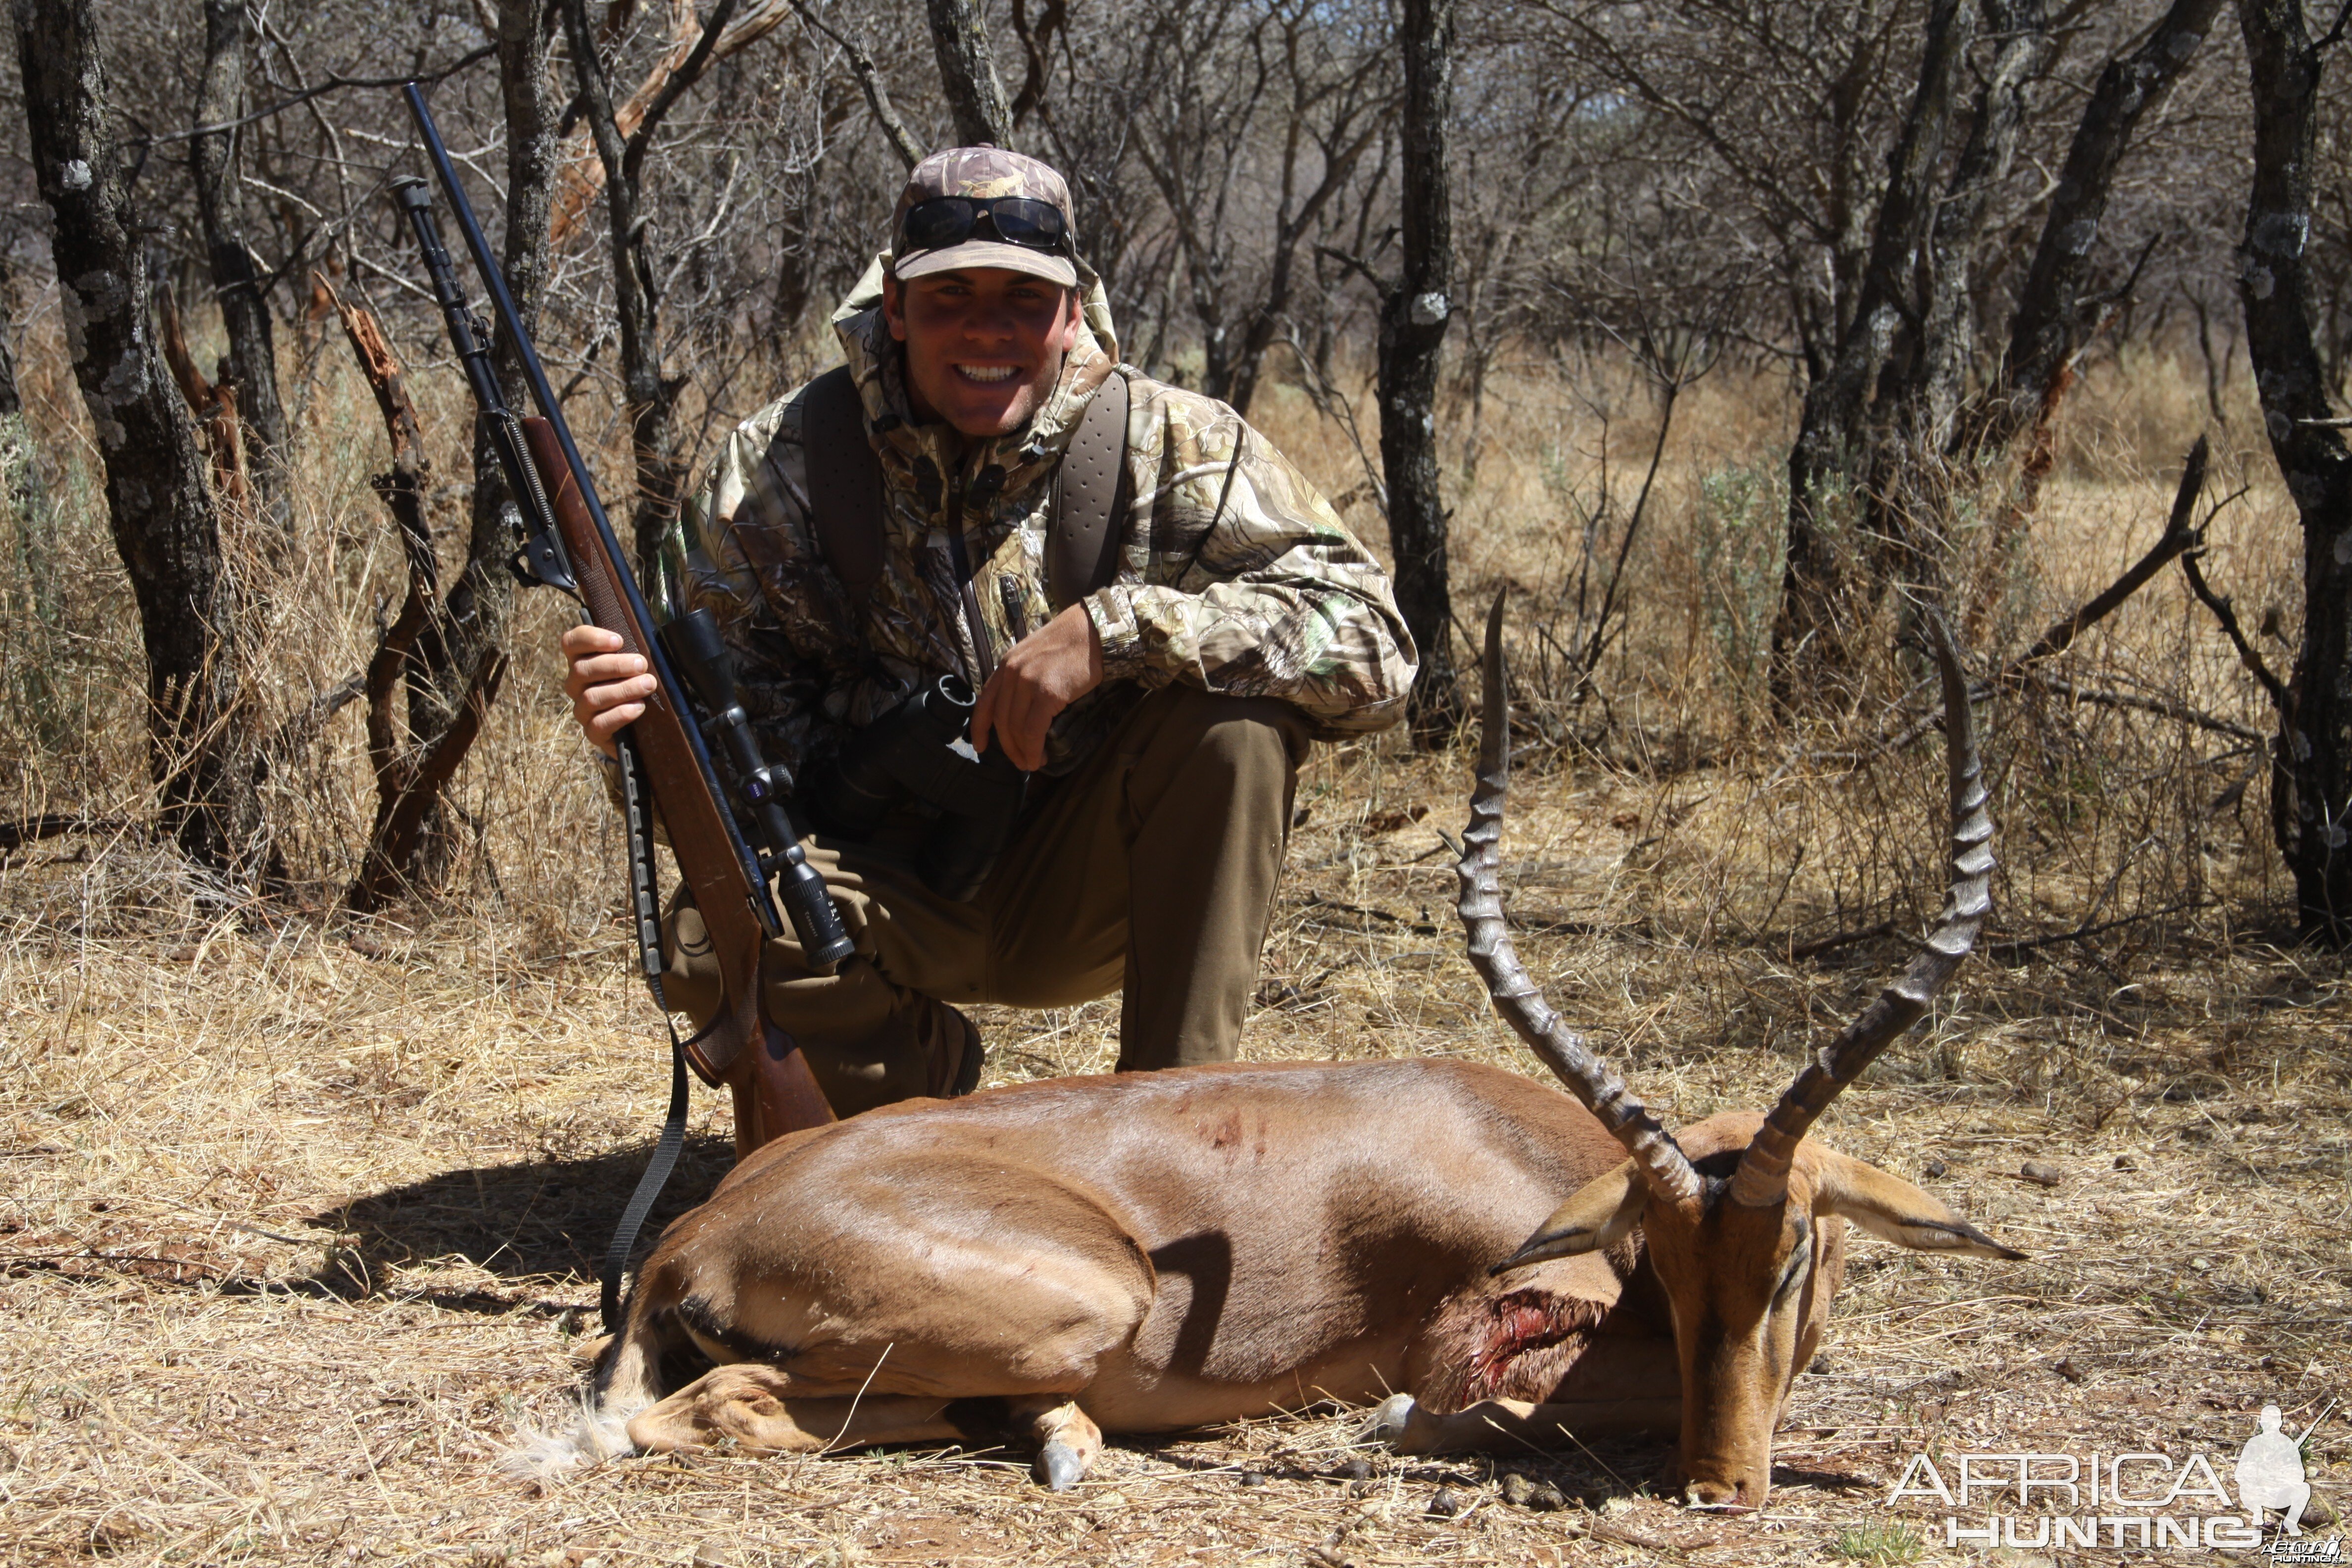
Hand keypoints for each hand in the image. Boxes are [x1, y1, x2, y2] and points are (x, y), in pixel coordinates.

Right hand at [562, 624, 656, 758]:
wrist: (643, 728)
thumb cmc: (639, 685)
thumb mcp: (636, 665)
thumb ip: (632, 652)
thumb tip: (646, 639)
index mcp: (582, 661)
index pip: (571, 643)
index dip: (591, 639)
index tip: (619, 641)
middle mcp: (576, 684)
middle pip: (582, 670)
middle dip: (616, 665)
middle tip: (642, 665)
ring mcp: (582, 709)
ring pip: (591, 697)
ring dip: (622, 689)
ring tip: (648, 685)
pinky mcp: (593, 733)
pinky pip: (598, 724)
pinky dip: (620, 714)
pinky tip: (638, 707)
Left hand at [970, 603, 1103, 771]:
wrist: (1094, 631)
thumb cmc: (1072, 644)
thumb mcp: (1036, 655)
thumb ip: (1023, 677)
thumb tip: (1022, 709)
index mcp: (1007, 664)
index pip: (985, 701)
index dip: (979, 728)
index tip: (980, 746)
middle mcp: (1012, 672)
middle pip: (1001, 719)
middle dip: (1008, 746)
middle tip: (1019, 762)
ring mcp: (1028, 682)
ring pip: (1016, 727)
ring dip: (1022, 751)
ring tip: (1033, 763)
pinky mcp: (1047, 693)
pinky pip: (1033, 730)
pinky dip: (1033, 748)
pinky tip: (1038, 757)